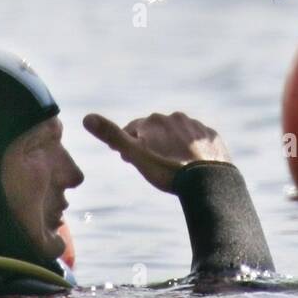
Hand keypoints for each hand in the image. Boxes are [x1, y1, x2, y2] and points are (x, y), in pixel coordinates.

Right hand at [83, 111, 231, 192]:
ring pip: (177, 134)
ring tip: (170, 166)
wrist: (206, 180)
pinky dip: (191, 148)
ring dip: (171, 145)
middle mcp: (174, 117)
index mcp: (153, 120)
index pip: (133, 129)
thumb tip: (86, 117)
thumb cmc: (166, 170)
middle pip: (155, 130)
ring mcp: (195, 126)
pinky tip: (191, 163)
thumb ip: (112, 135)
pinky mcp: (211, 137)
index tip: (126, 159)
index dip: (127, 144)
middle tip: (149, 165)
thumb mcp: (135, 155)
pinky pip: (197, 140)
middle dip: (149, 143)